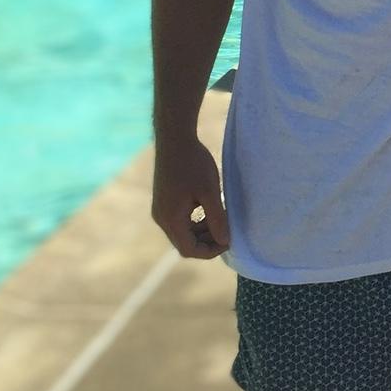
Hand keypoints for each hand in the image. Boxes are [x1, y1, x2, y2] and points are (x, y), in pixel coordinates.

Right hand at [152, 135, 230, 258]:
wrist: (175, 139)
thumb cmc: (194, 164)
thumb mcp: (210, 192)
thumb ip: (217, 218)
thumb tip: (225, 241)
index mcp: (171, 220)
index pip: (189, 250)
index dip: (210, 251)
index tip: (229, 240)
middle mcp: (162, 219)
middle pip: (185, 243)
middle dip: (207, 242)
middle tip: (228, 231)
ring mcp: (161, 210)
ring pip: (182, 233)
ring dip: (202, 232)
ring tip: (221, 220)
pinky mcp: (164, 201)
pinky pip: (180, 221)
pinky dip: (195, 222)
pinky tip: (210, 210)